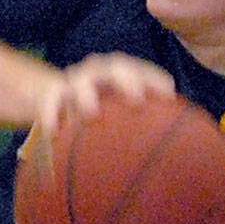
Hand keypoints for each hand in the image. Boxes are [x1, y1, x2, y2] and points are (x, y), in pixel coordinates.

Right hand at [32, 52, 175, 138]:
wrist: (58, 99)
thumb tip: (172, 156)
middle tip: (137, 101)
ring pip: (81, 79)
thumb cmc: (103, 114)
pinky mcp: (53, 92)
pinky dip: (52, 113)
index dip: (155, 78)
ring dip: (87, 94)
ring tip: (92, 114)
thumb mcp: (122, 115)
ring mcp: (76, 80)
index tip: (168, 96)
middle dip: (127, 81)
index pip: (142, 69)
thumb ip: (142, 125)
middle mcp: (100, 72)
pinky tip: (54, 132)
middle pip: (116, 67)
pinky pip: (51, 99)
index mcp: (122, 74)